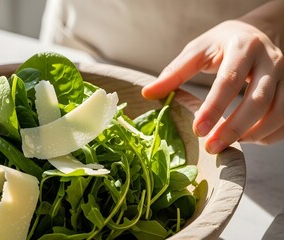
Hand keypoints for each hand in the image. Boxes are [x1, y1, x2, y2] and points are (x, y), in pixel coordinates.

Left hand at [142, 20, 283, 153]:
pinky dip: (270, 135)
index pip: (230, 81)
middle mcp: (271, 61)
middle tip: (211, 147)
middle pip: (258, 101)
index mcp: (243, 47)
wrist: (255, 34)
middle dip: (234, 128)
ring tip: (227, 144)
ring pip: (278, 112)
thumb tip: (147, 93)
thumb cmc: (221, 45)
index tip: (198, 130)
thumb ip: (173, 73)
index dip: (214, 108)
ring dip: (253, 134)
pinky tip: (248, 140)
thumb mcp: (196, 52)